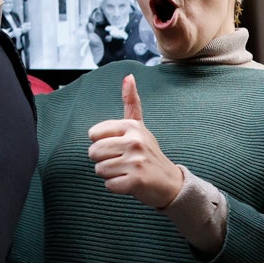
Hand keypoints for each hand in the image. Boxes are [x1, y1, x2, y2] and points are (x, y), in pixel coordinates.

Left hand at [87, 74, 181, 208]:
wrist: (170, 182)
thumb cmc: (148, 153)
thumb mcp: (139, 127)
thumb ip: (131, 102)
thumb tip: (128, 76)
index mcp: (132, 126)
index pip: (93, 134)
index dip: (101, 143)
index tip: (118, 146)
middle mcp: (135, 141)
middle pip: (93, 152)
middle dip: (103, 160)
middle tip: (122, 161)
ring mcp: (136, 161)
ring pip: (99, 169)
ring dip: (110, 174)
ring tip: (126, 171)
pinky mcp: (136, 180)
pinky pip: (108, 185)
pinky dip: (116, 187)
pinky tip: (130, 182)